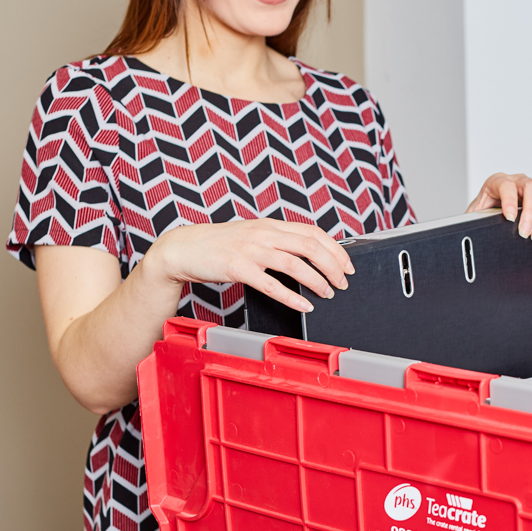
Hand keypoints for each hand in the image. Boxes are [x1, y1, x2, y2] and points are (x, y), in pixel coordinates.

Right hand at [144, 219, 354, 312]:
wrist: (183, 249)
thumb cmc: (218, 245)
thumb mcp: (252, 235)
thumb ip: (277, 241)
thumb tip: (307, 254)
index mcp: (270, 224)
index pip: (313, 232)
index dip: (336, 249)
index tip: (348, 266)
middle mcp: (263, 233)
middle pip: (310, 246)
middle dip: (333, 266)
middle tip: (343, 283)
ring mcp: (251, 249)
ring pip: (295, 264)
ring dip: (317, 281)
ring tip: (328, 294)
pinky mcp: (238, 267)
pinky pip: (271, 284)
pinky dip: (292, 297)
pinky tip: (304, 306)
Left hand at [467, 173, 531, 242]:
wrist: (488, 214)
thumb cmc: (482, 212)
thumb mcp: (475, 214)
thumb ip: (477, 218)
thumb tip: (481, 228)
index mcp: (497, 181)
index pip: (506, 185)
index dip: (509, 200)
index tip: (510, 218)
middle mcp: (517, 182)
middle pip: (531, 187)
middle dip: (530, 212)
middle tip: (524, 232)